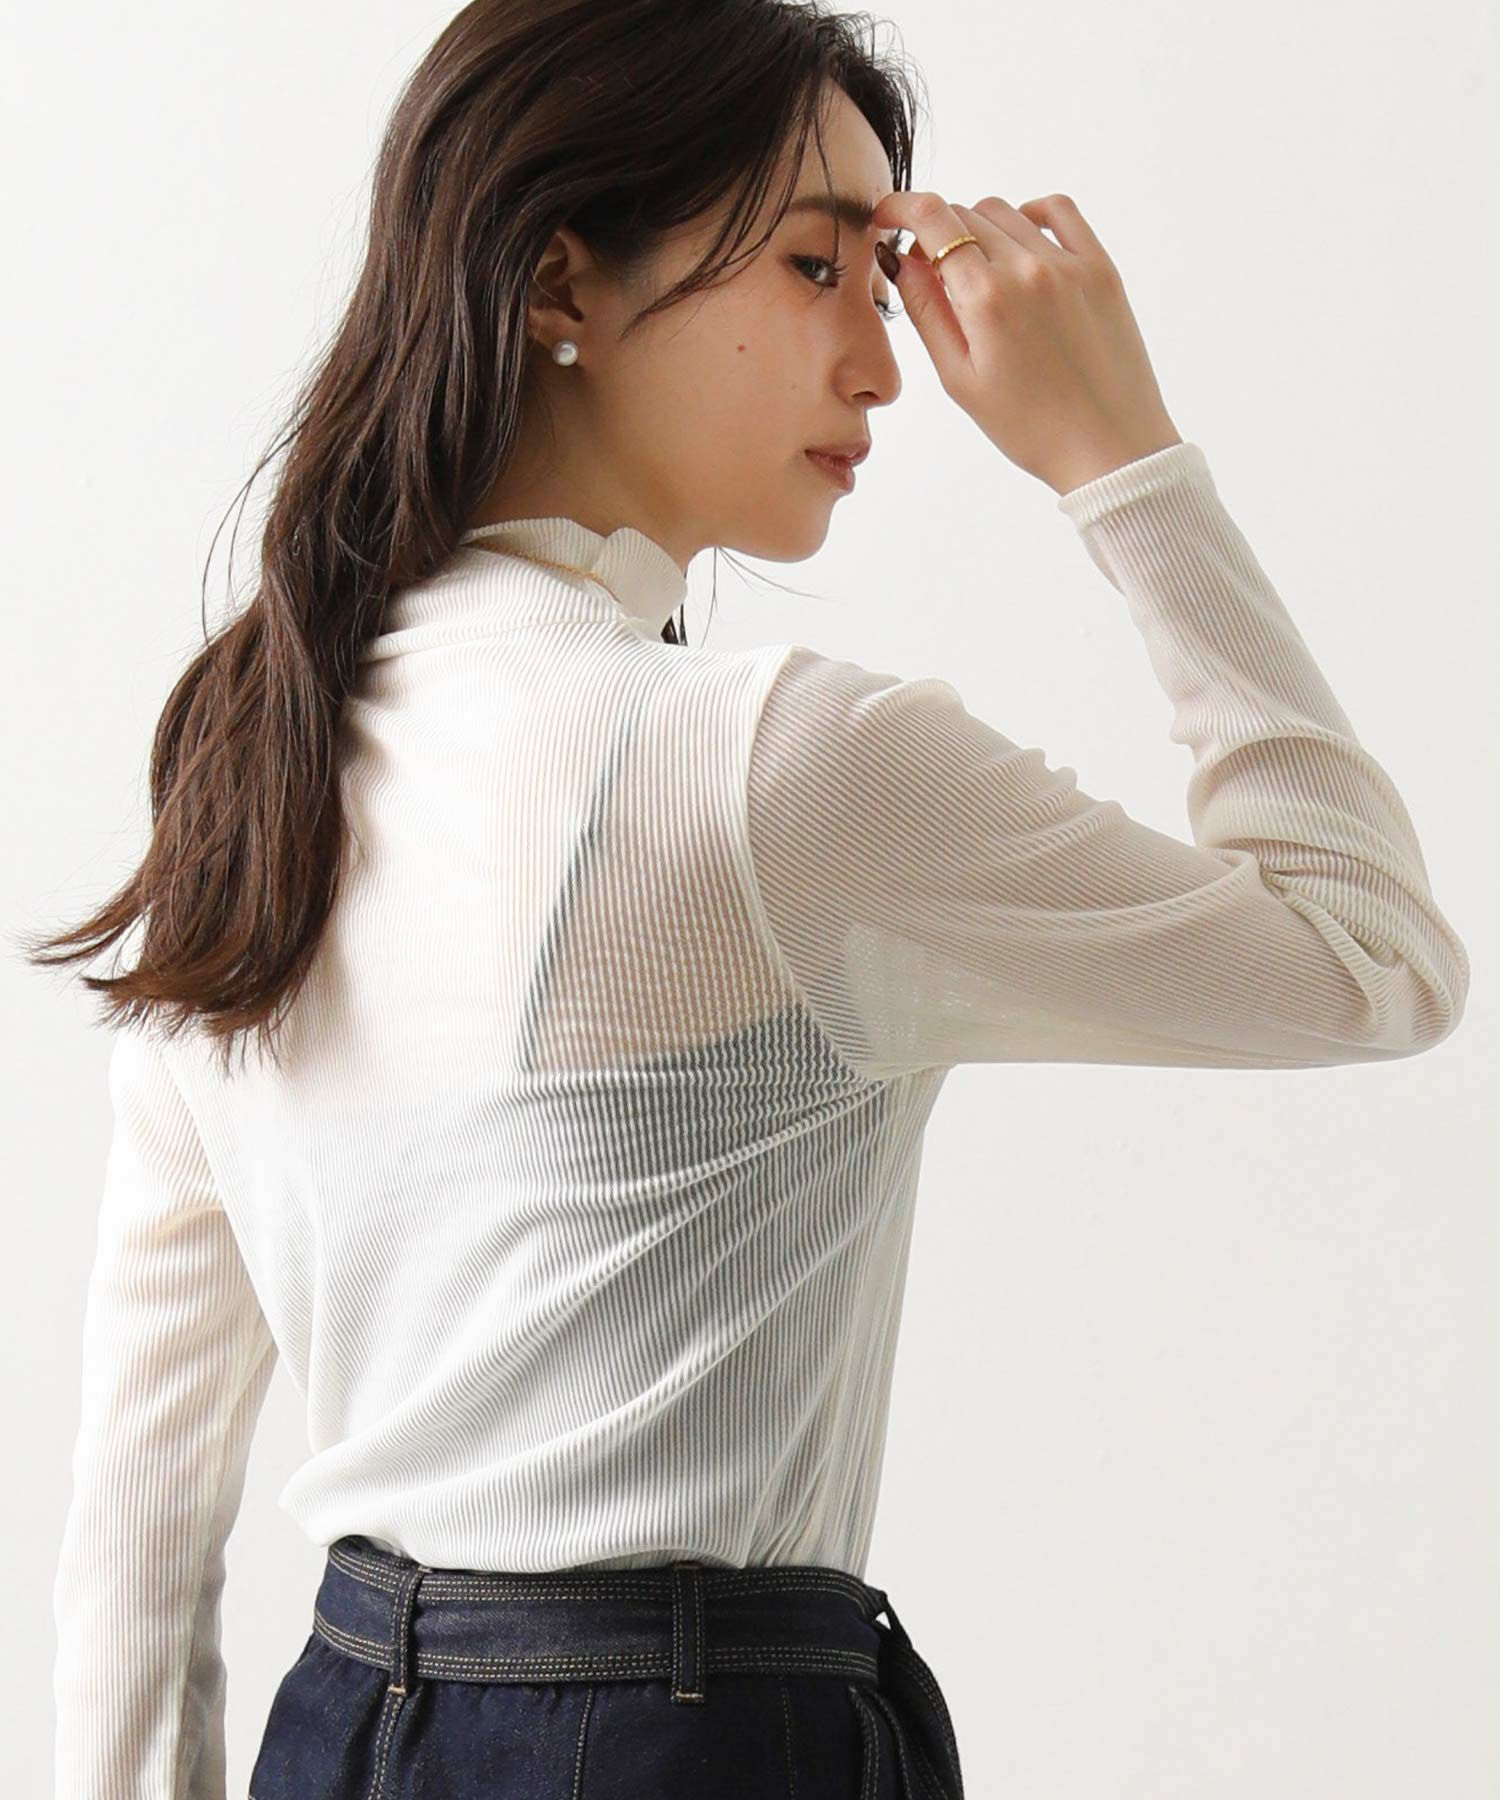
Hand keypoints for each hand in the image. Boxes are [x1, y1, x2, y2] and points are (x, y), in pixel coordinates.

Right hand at [871, 189, 1182, 494]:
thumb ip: (926, 311)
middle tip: (934, 271)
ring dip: (980, 229)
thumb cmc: (1030, 427)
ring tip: (980, 273)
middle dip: (937, 234)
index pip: (932, 219)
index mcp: (985, 299)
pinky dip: (1030, 214)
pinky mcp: (1100, 268)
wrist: (1109, 448)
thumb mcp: (959, 379)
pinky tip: (1020, 241)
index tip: (887, 217)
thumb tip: (902, 259)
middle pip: (965, 214)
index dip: (900, 208)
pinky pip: (1058, 212)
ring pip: (1006, 212)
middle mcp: (1027, 269)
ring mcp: (1068, 264)